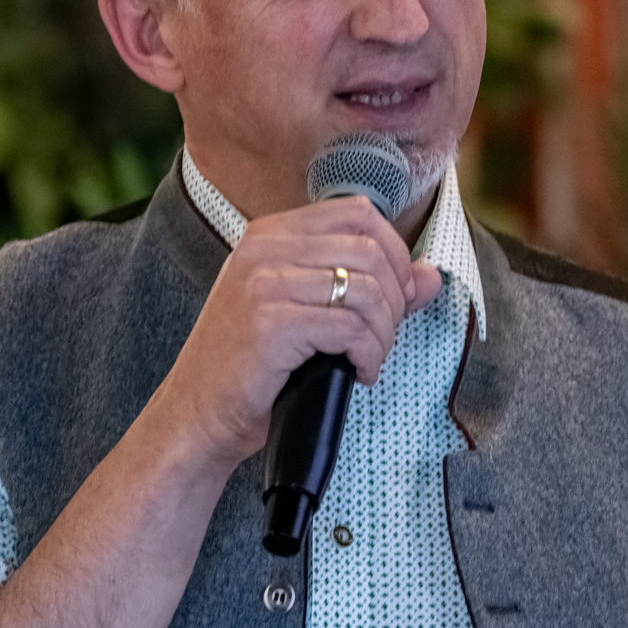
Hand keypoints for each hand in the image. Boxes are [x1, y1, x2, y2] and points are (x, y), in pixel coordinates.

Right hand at [145, 196, 444, 472]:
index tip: (396, 296)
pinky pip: (350, 328)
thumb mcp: (307, 312)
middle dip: (394, 299)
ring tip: (368, 358)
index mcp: (270, 234)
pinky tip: (357, 373)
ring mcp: (264, 283)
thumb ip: (368, 288)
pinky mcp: (271, 323)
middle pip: (370, 249)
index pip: (358, 213)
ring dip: (383, 333)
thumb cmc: (252, 367)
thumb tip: (430, 276)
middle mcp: (264, 248)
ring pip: (366, 290)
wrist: (197, 415)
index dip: (394, 253)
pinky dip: (368, 354)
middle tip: (381, 337)